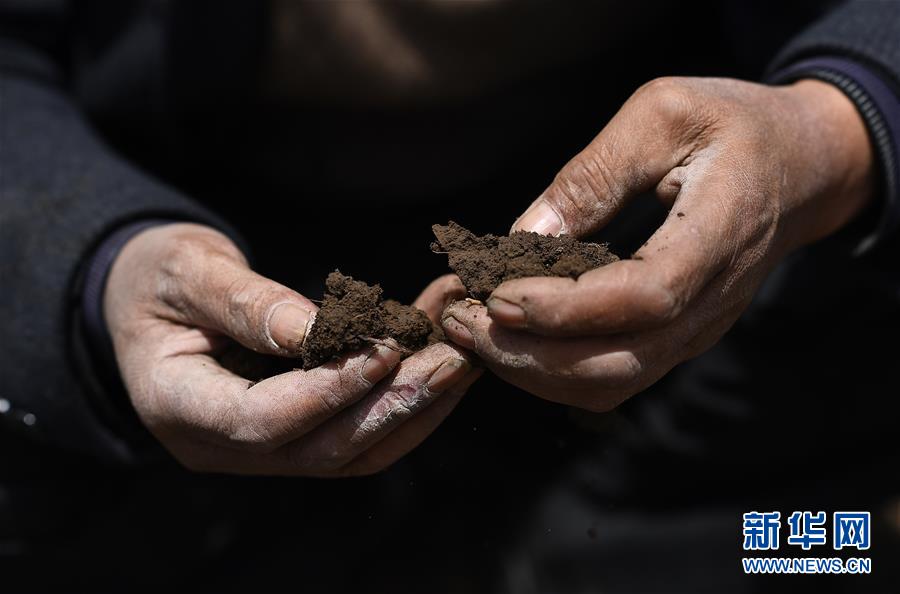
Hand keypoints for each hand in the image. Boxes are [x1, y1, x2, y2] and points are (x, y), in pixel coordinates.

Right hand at [105, 223, 479, 474]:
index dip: (326, 391)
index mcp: (178, 405)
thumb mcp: (185, 272)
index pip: (261, 420)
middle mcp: (221, 445)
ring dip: (413, 409)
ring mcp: (260, 449)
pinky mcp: (294, 435)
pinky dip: (403, 402)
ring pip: (351, 451)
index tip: (384, 351)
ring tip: (462, 359)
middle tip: (453, 360)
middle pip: (321, 448)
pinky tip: (441, 359)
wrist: (150, 300)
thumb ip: (243, 302)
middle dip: (392, 405)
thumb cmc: (156, 278)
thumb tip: (312, 330)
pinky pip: (357, 434)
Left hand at [442, 77, 873, 410]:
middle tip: (461, 321)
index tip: (497, 296)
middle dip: (529, 355)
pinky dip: (553, 368)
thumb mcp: (664, 114)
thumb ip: (596, 173)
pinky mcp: (678, 336)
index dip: (567, 308)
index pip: (645, 297)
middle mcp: (713, 300)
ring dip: (533, 370)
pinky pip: (614, 374)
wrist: (802, 167)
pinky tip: (510, 337)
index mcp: (721, 233)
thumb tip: (521, 235)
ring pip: (611, 382)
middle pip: (619, 363)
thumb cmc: (732, 126)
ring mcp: (698, 328)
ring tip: (471, 332)